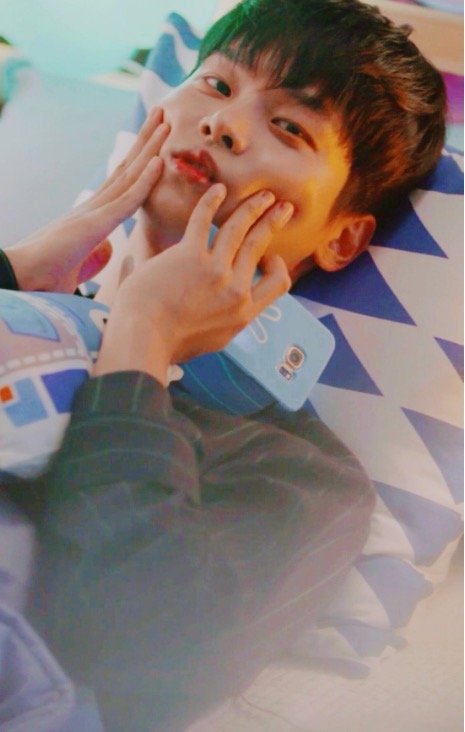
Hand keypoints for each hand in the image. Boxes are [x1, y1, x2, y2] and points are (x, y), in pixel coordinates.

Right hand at [5, 108, 169, 292]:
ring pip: (128, 175)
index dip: (140, 162)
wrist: (19, 281)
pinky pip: (125, 200)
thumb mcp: (77, 268)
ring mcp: (92, 212)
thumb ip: (94, 256)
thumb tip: (109, 249)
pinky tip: (160, 161)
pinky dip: (145, 180)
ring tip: (166, 121)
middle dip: (147, 141)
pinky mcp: (92, 225)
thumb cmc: (43, 279)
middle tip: (163, 114)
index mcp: (91, 216)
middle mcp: (92, 207)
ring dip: (150, 148)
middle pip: (126, 168)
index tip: (156, 143)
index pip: (121, 183)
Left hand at [94, 184, 293, 384]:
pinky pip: (204, 220)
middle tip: (283, 207)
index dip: (278, 266)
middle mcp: (235, 291)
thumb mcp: (210, 340)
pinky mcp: (189, 256)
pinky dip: (212, 201)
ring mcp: (214, 271)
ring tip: (262, 194)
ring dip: (253, 207)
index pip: (278, 284)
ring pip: (240, 229)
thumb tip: (221, 312)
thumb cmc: (168, 345)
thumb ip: (222, 320)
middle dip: (273, 223)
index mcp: (243, 314)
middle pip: (260, 247)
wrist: (143, 340)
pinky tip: (217, 189)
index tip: (269, 256)